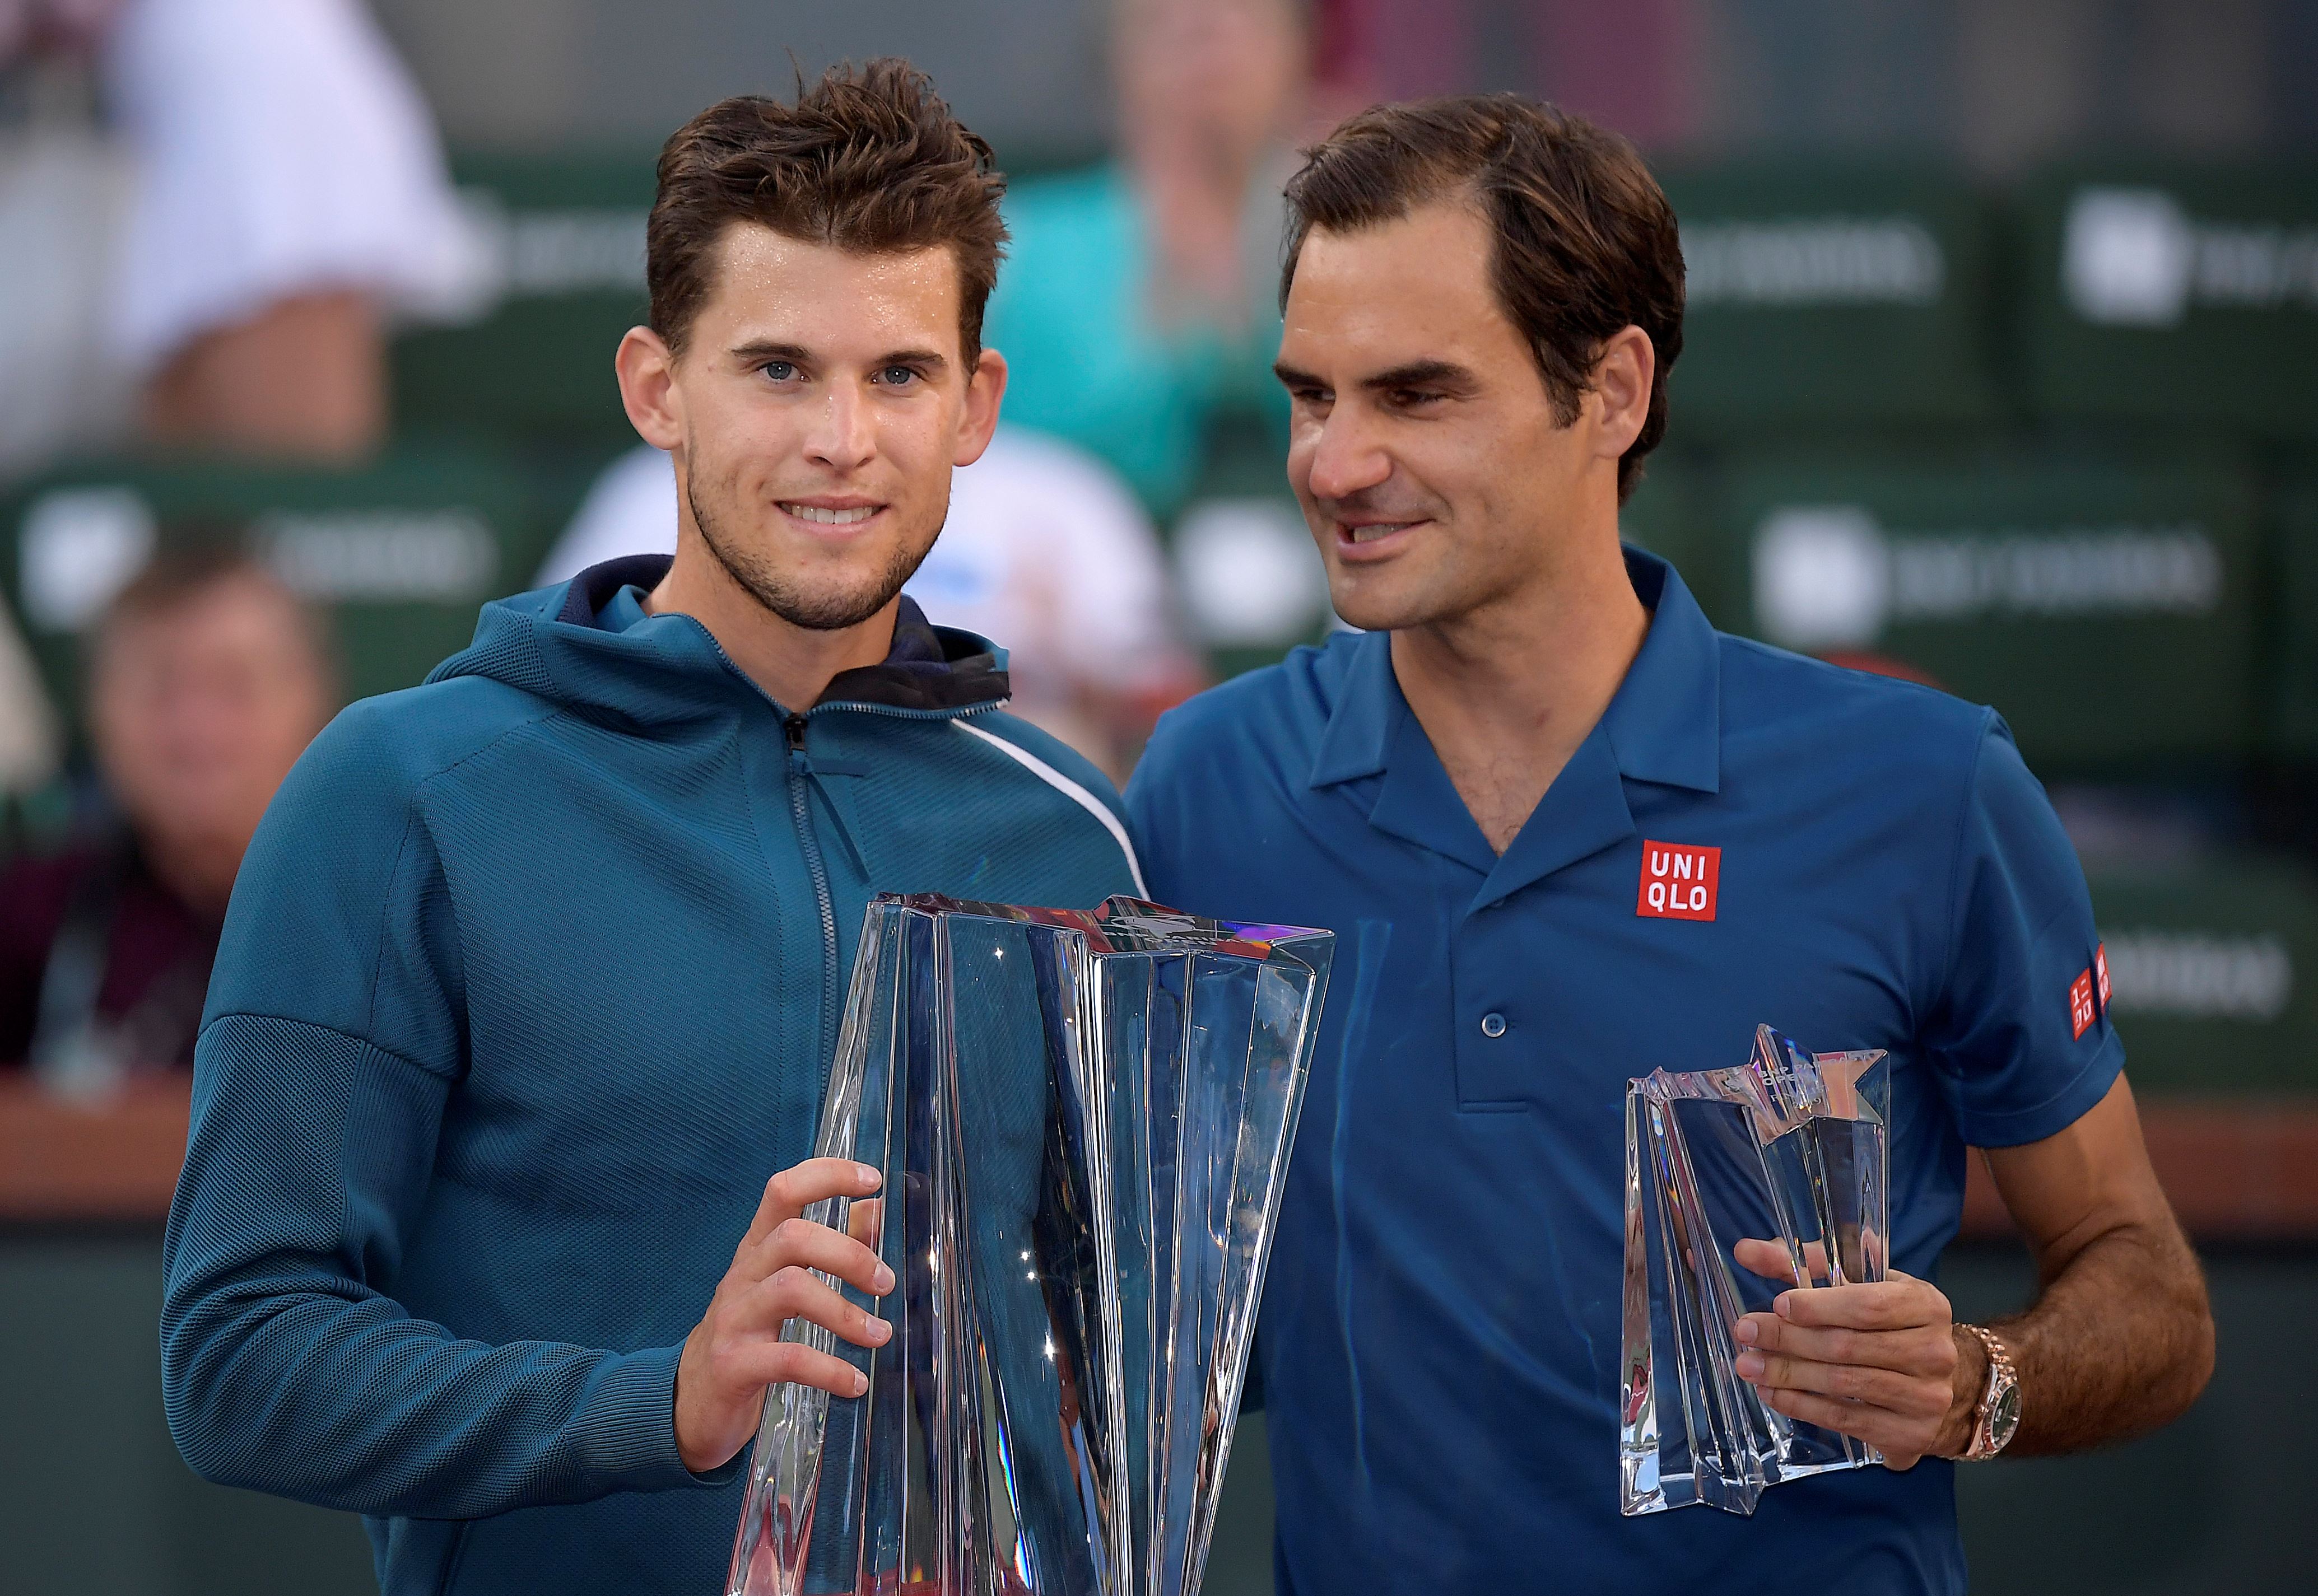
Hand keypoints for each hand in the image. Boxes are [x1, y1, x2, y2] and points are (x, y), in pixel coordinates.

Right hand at [674, 1158, 893, 1474]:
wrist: (691, 1401)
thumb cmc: (749, 1333)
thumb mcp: (783, 1284)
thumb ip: (829, 1246)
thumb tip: (873, 1208)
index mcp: (757, 1250)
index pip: (783, 1191)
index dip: (827, 1175)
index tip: (872, 1178)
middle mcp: (743, 1275)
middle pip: (793, 1237)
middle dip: (849, 1254)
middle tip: (886, 1283)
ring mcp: (734, 1319)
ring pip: (791, 1289)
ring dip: (846, 1312)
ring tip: (880, 1335)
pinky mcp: (734, 1365)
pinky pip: (789, 1358)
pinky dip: (831, 1370)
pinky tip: (855, 1383)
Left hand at [1729, 1237, 1970, 1469]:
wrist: (1931, 1383)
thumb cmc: (1885, 1322)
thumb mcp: (1857, 1283)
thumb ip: (1804, 1263)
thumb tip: (1746, 1251)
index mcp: (1926, 1305)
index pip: (1868, 1305)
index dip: (1819, 1306)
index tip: (1778, 1304)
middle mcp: (1934, 1352)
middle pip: (1848, 1346)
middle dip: (1788, 1338)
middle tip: (1745, 1332)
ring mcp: (1926, 1397)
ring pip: (1843, 1385)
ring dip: (1788, 1374)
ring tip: (1748, 1366)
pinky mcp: (1910, 1434)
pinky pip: (1846, 1420)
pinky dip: (1802, 1406)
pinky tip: (1772, 1394)